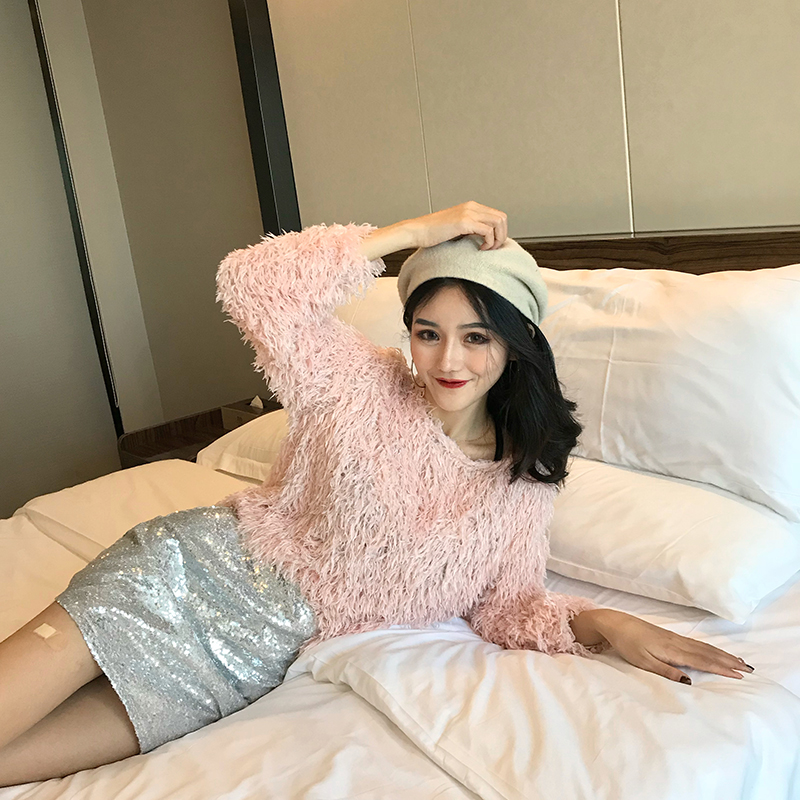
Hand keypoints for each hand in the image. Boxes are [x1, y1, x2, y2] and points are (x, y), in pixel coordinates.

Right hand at [404, 201, 507, 250]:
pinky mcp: (464, 222)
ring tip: (487, 248)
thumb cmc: (432, 233)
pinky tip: (480, 249)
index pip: (497, 215)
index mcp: (470, 207)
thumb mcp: (456, 228)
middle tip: (492, 247)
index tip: (492, 243)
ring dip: (497, 238)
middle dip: (501, 235)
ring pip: (498, 222)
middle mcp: (471, 207)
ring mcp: (468, 213)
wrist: (416, 231)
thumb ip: (470, 229)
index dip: (499, 231)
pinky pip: (488, 231)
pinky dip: (489, 242)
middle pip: (502, 218)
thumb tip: (485, 238)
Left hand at [590, 609, 754, 684]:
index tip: (740, 675)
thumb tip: (688, 682)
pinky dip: (709, 648)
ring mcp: (675, 638)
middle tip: (749, 669)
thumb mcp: (643, 662)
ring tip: (738, 661)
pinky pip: (696, 643)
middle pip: (708, 653)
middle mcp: (677, 643)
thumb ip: (666, 672)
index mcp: (672, 651)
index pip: (702, 661)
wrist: (616, 623)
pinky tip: (714, 651)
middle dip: (728, 661)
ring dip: (722, 654)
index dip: (722, 668)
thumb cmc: (628, 644)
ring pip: (703, 647)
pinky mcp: (670, 636)